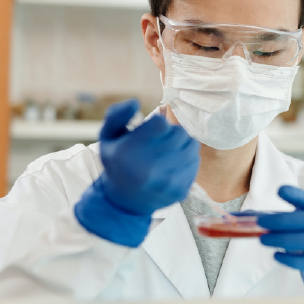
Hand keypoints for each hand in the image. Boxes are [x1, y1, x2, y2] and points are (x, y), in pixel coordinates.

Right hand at [74, 99, 199, 246]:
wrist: (124, 202)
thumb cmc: (117, 163)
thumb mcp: (108, 137)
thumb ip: (117, 115)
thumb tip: (135, 102)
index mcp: (129, 153)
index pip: (161, 123)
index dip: (158, 122)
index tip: (152, 129)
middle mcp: (149, 169)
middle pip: (179, 132)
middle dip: (172, 131)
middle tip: (162, 139)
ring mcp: (167, 182)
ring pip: (191, 146)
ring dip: (182, 143)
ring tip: (169, 150)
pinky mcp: (181, 190)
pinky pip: (195, 162)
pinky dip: (187, 158)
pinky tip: (174, 163)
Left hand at [255, 186, 303, 292]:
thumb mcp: (296, 225)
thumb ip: (271, 220)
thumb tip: (238, 218)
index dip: (294, 194)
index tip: (279, 190)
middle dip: (282, 221)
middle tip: (261, 223)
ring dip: (284, 239)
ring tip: (262, 240)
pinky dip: (291, 259)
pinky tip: (276, 255)